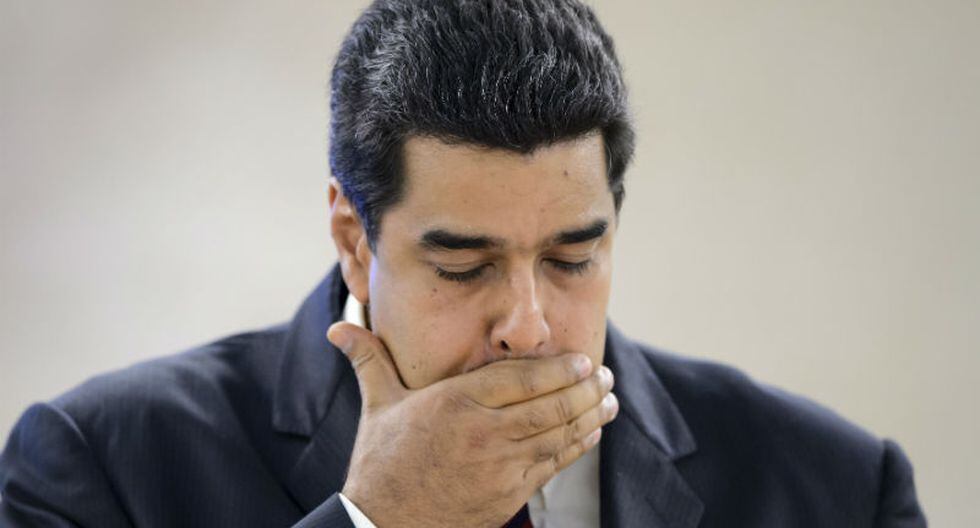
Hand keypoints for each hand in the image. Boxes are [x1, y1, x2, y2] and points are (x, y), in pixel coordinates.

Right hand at [327, 322, 617, 527]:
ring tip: (610, 399)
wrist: (383, 526)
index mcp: (455, 402)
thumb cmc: (382, 462)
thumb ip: (369, 360)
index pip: (521, 378)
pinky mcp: (508, 493)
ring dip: (591, 415)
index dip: (559, 368)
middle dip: (586, 387)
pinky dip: (578, 446)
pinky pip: (553, 465)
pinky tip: (592, 432)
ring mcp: (500, 465)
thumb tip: (337, 330)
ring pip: (559, 433)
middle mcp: (484, 431)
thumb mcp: (377, 405)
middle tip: (604, 375)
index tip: (583, 358)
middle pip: (550, 404)